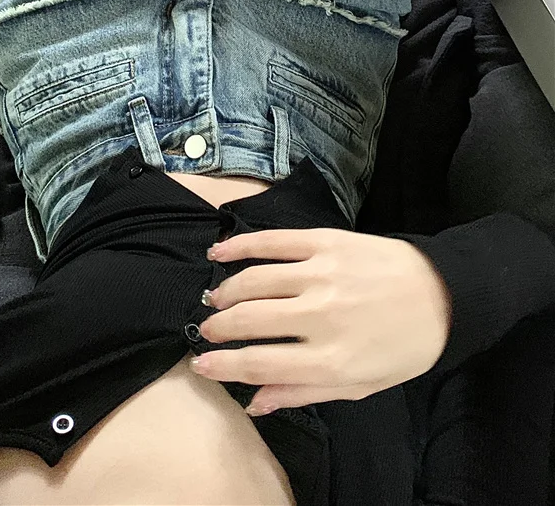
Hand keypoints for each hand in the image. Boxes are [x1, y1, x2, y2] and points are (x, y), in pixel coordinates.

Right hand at [194, 227, 451, 412]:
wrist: (441, 294)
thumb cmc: (400, 347)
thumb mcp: (359, 385)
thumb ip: (304, 392)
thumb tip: (253, 401)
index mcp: (332, 359)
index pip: (259, 363)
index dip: (222, 365)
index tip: (201, 364)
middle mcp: (322, 316)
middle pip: (249, 320)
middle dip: (217, 328)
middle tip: (206, 330)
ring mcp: (323, 274)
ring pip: (254, 281)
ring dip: (226, 291)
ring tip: (215, 300)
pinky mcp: (326, 241)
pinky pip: (272, 241)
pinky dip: (240, 246)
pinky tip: (219, 251)